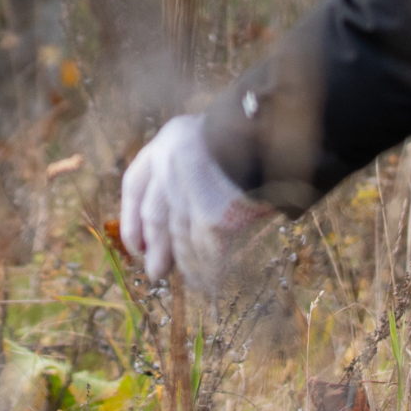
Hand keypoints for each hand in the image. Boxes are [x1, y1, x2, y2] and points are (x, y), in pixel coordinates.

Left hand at [119, 114, 274, 291]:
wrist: (278, 129)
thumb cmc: (253, 135)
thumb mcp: (212, 137)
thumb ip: (194, 167)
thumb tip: (182, 219)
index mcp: (167, 140)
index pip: (135, 186)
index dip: (131, 218)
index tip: (134, 243)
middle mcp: (169, 165)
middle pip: (155, 216)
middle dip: (157, 248)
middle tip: (155, 271)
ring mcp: (189, 192)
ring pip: (181, 237)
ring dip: (184, 264)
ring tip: (191, 280)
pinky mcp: (211, 216)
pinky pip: (207, 251)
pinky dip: (208, 270)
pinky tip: (210, 281)